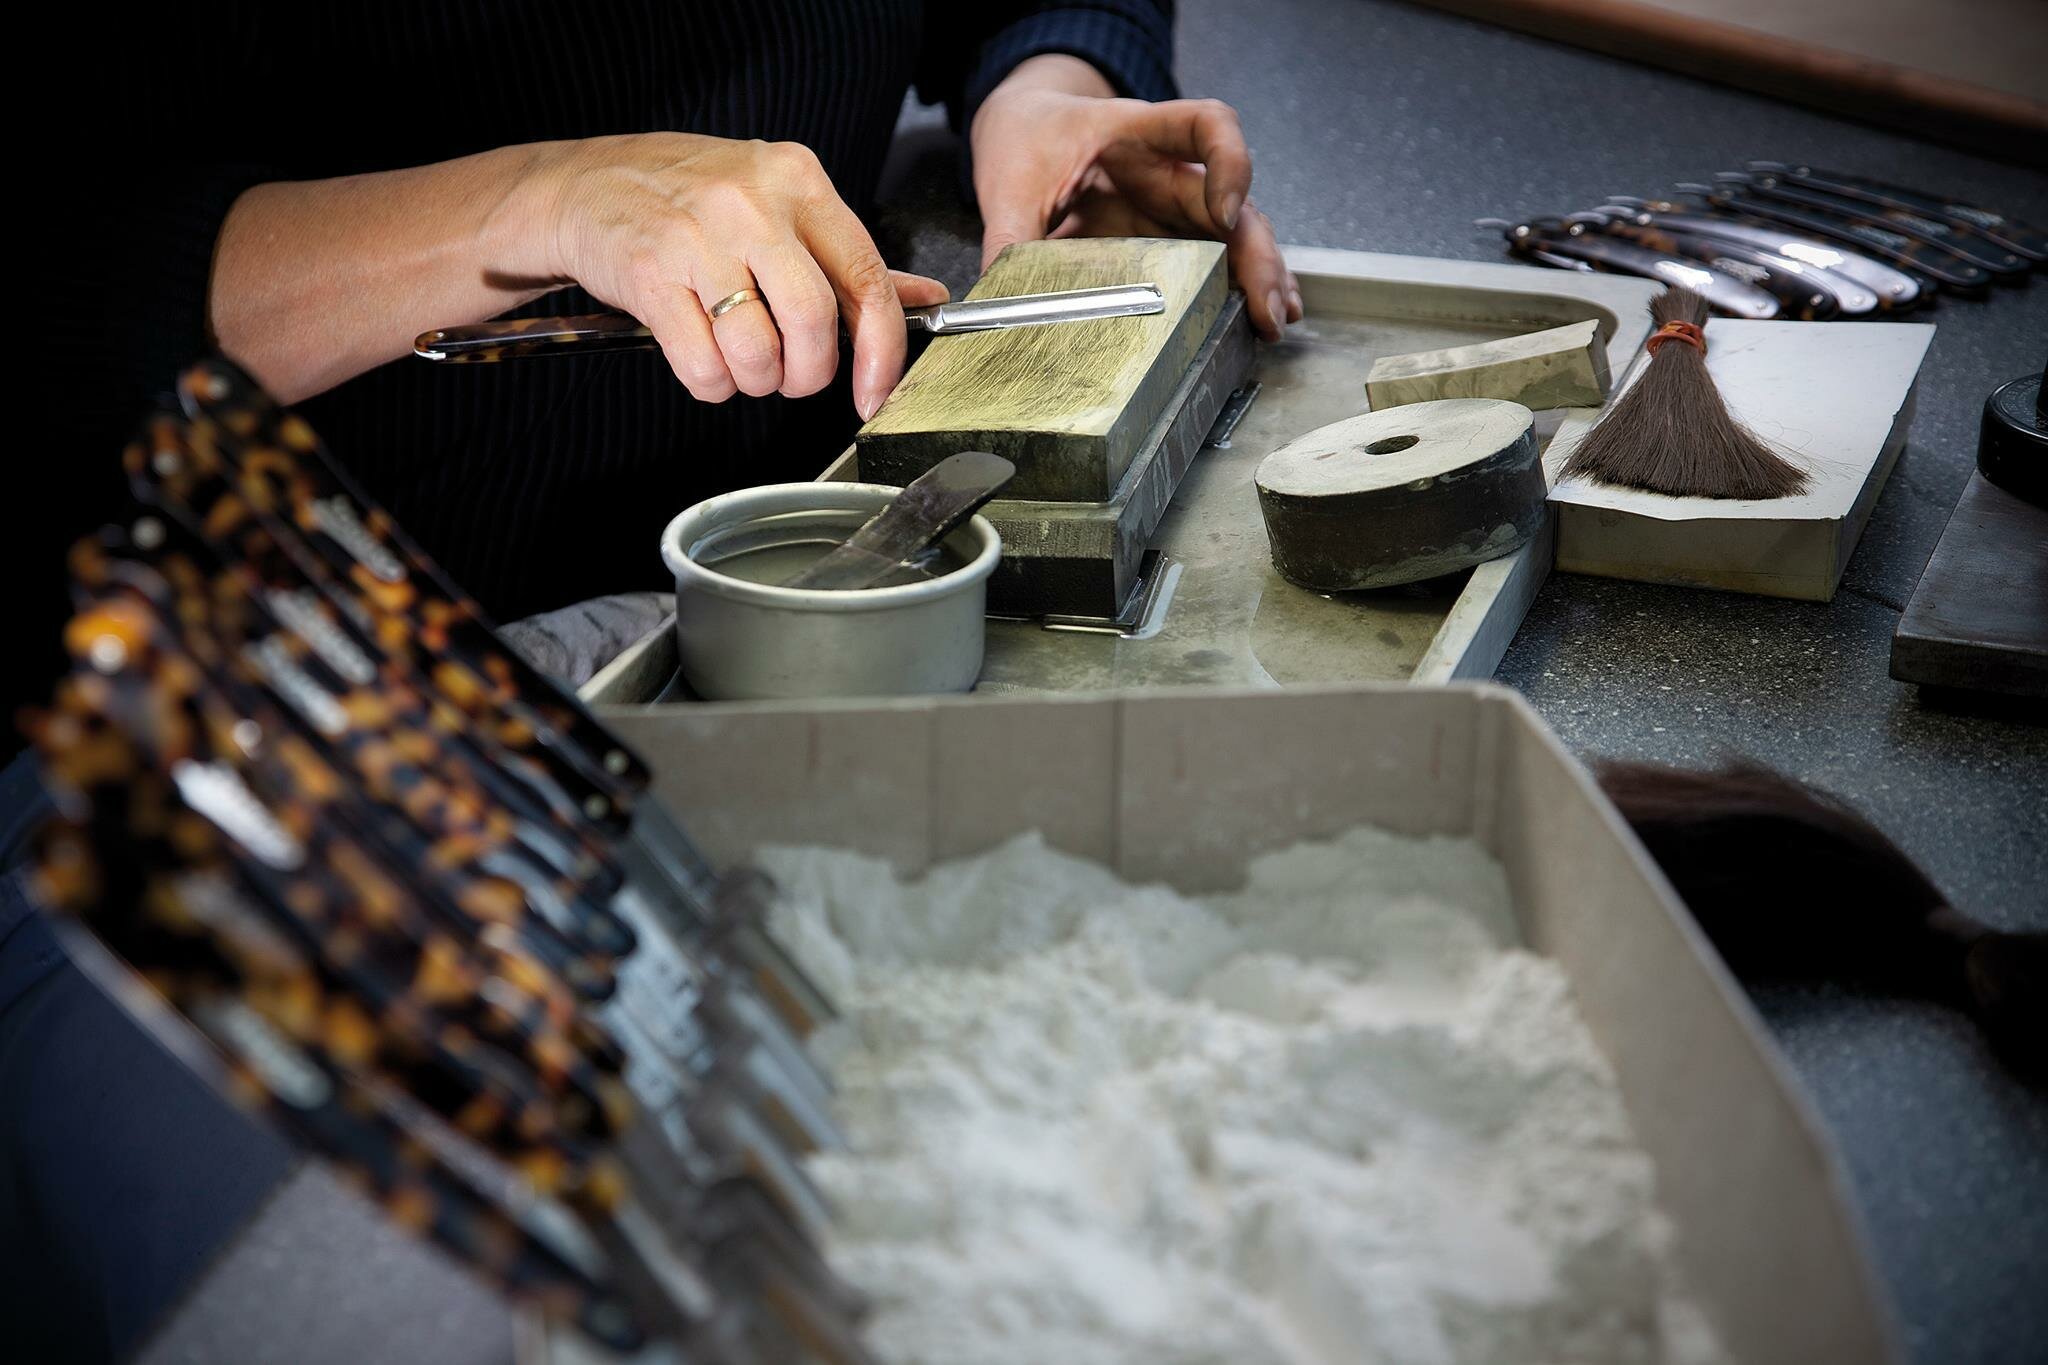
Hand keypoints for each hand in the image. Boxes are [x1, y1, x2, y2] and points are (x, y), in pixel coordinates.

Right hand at [516, 133, 946, 416]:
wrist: (588, 184)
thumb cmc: (692, 200)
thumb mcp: (779, 206)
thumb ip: (850, 260)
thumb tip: (927, 300)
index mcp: (799, 182)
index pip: (866, 280)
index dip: (881, 353)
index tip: (875, 392)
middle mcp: (752, 203)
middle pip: (813, 323)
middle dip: (808, 374)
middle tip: (790, 375)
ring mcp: (698, 237)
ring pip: (758, 352)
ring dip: (755, 381)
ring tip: (740, 360)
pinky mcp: (650, 274)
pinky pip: (703, 366)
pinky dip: (711, 383)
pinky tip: (702, 357)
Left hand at [969, 56, 1299, 340]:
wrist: (1027, 130)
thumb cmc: (1028, 140)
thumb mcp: (1010, 183)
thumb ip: (1010, 237)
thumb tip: (1000, 301)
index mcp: (1136, 134)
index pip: (1205, 125)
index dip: (1228, 163)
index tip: (1225, 213)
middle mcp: (1170, 170)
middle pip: (1235, 202)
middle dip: (1258, 255)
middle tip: (1267, 306)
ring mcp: (1174, 207)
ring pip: (1236, 236)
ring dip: (1261, 278)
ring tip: (1273, 323)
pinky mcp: (1168, 238)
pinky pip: (1215, 260)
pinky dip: (1240, 289)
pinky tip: (1258, 322)